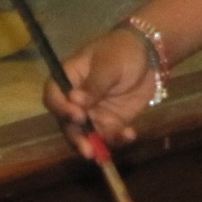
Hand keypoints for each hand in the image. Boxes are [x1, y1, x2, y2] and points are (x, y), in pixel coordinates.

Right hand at [43, 27, 155, 161]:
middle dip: (76, 137)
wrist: (148, 54)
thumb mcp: (108, 63)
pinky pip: (110, 135)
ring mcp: (93, 113)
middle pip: (68, 123)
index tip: (77, 115)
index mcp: (68, 79)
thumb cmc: (121, 50)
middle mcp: (75, 100)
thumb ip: (94, 84)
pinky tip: (130, 135)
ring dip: (97, 144)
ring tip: (107, 151)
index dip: (60, 109)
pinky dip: (118, 139)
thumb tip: (74, 100)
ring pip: (87, 134)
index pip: (54, 97)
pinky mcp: (111, 121)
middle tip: (88, 149)